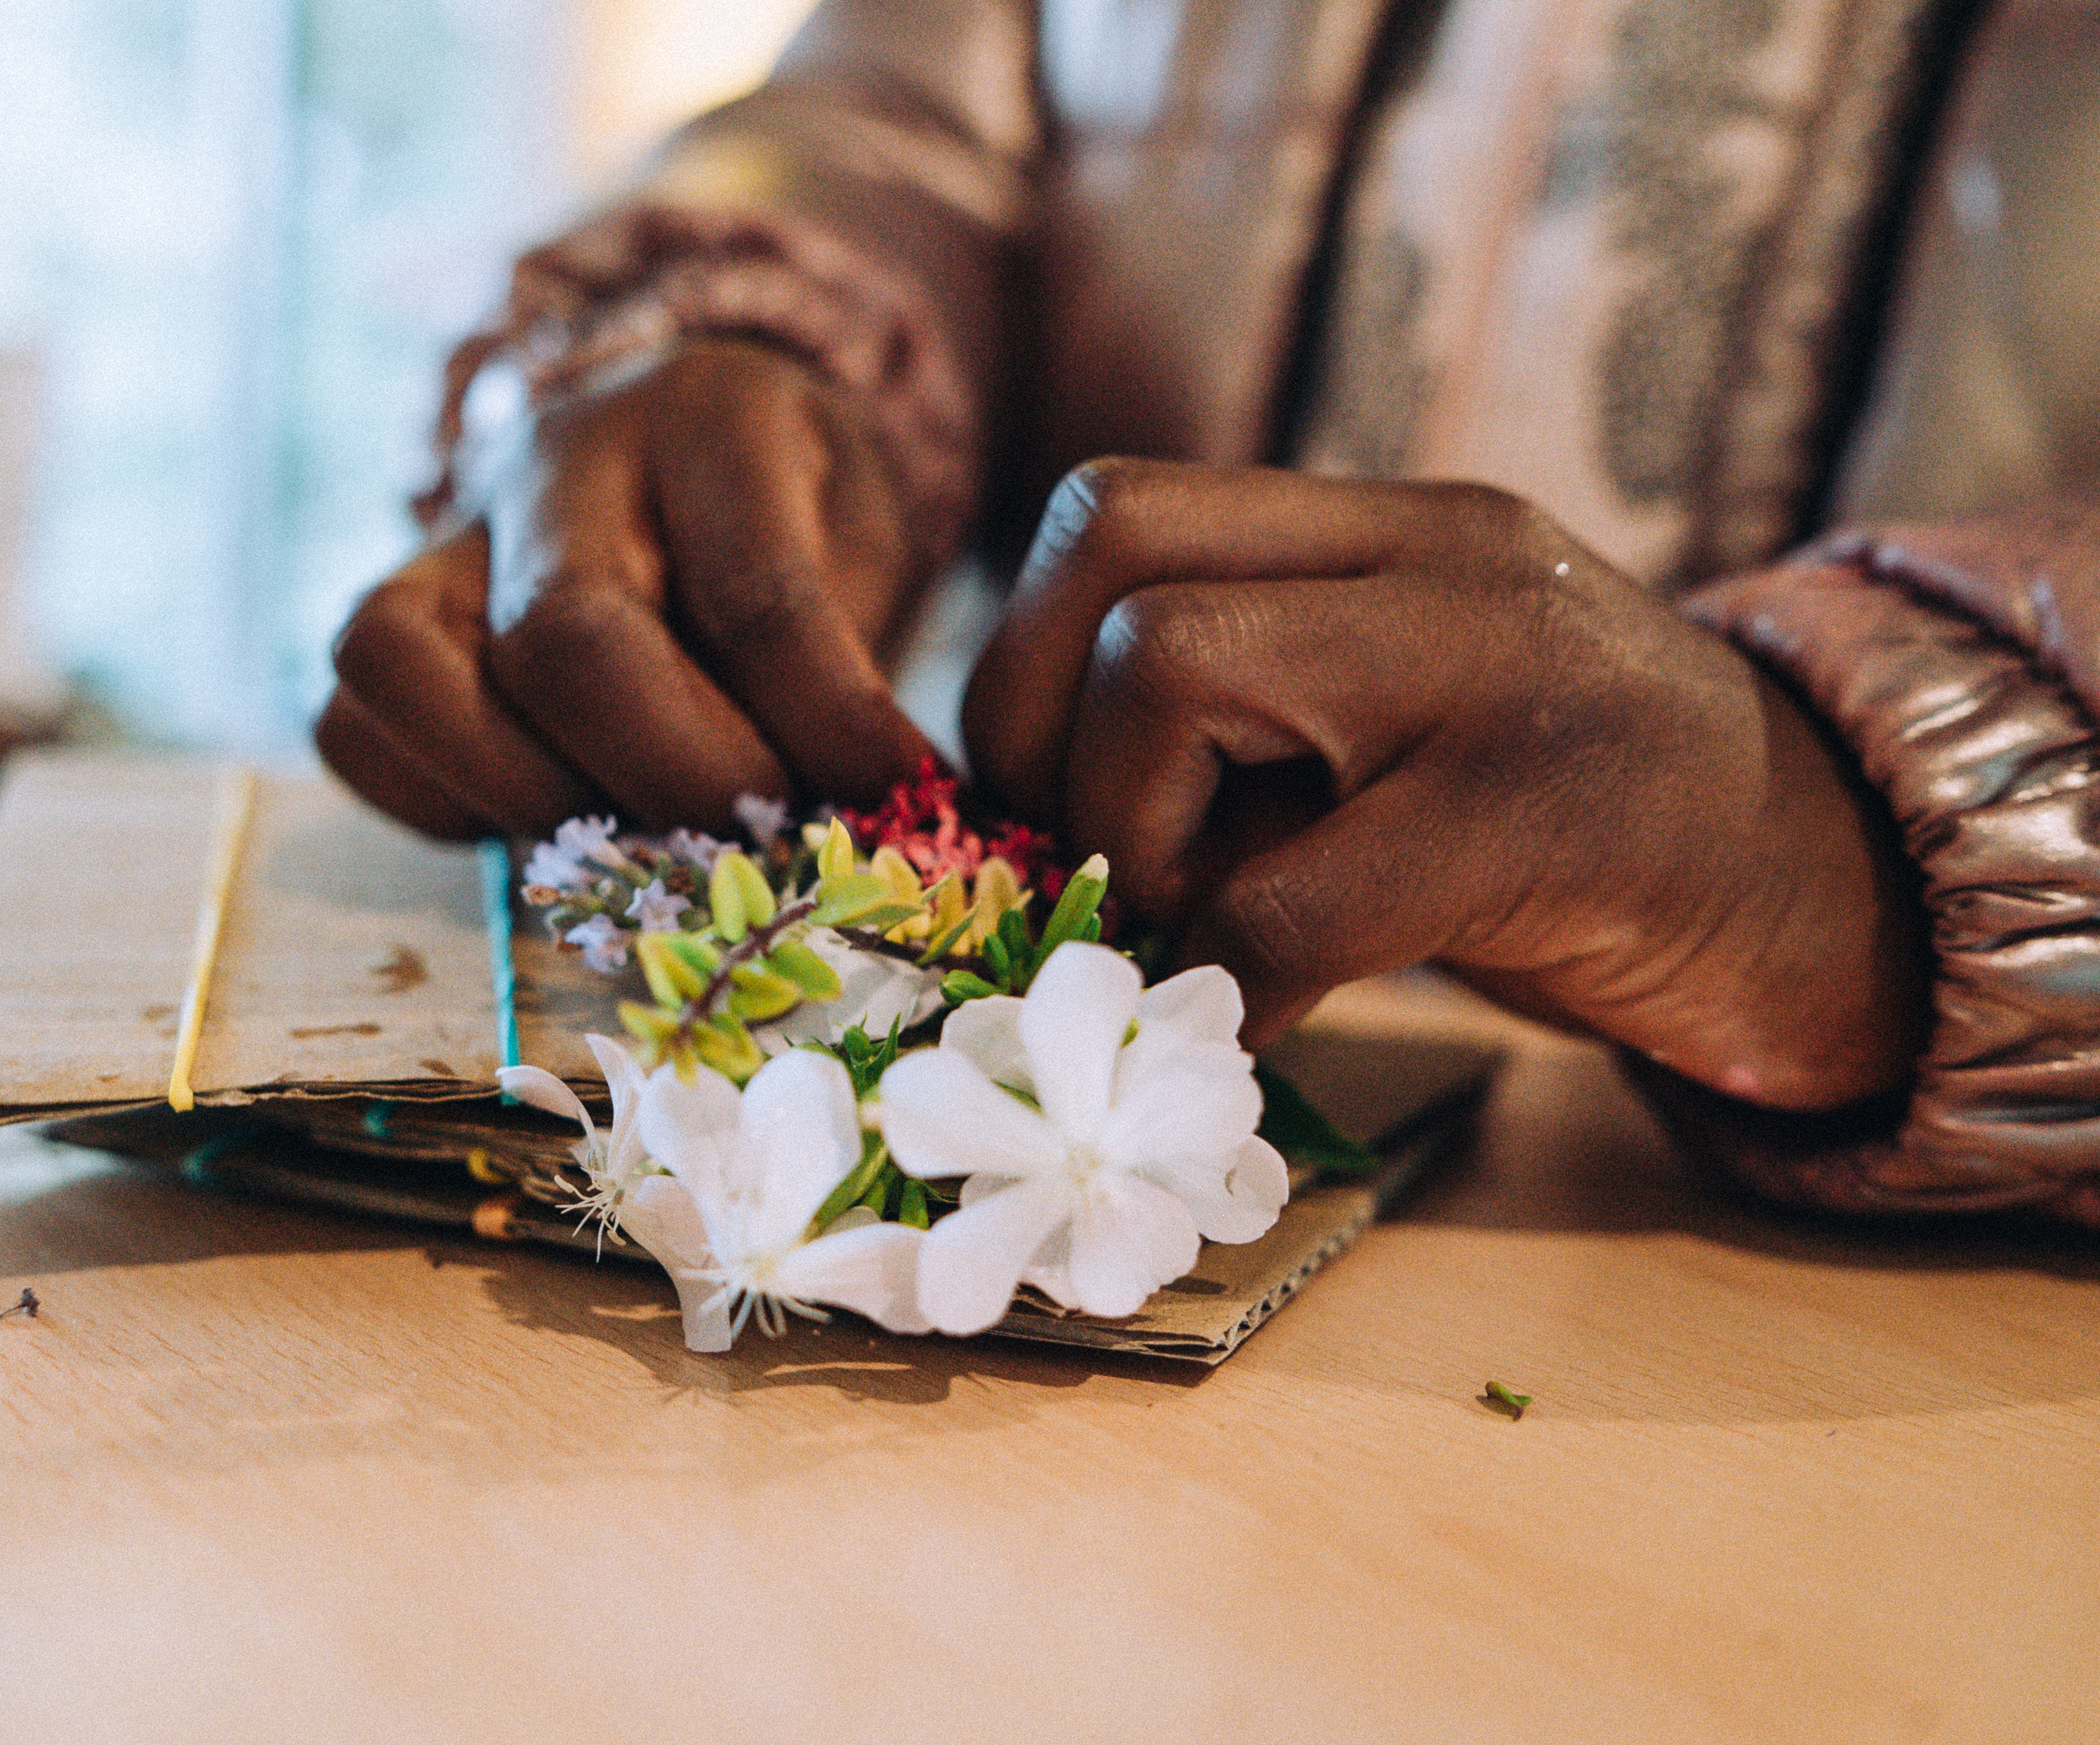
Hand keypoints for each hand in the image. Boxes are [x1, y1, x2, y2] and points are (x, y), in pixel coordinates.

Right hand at [318, 338, 938, 838]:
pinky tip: (548, 818)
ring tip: (639, 842)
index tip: (894, 798)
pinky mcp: (386, 620)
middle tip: (757, 841)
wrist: (698, 452)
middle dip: (675, 778)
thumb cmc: (797, 526)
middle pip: (565, 639)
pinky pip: (352, 725)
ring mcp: (449, 536)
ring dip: (529, 797)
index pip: (754, 593)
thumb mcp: (864, 553)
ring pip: (401, 664)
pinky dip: (440, 803)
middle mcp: (557, 460)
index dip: (828, 725)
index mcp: (710, 416)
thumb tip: (865, 819)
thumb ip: (844, 671)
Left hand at [963, 460, 1925, 1110]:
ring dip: (1126, 832)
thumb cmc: (1568, 828)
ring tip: (1192, 924)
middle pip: (1110, 540)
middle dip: (1035, 726)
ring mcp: (1495, 664)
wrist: (1833, 884)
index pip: (1115, 507)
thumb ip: (1241, 737)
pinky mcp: (1545, 816)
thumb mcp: (1395, 737)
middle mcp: (1434, 554)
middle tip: (1092, 865)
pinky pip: (1293, 896)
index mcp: (1387, 527)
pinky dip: (1234, 979)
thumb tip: (1022, 826)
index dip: (1020, 667)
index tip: (1041, 803)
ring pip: (1171, 665)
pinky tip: (1262, 1019)